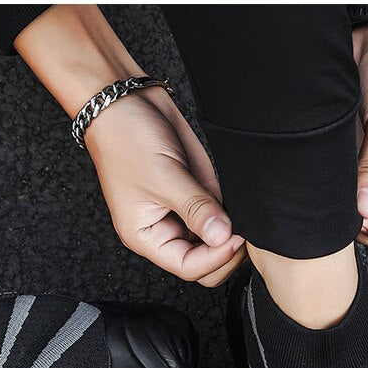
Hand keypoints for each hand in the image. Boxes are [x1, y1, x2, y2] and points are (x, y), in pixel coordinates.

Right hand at [84, 88, 245, 285]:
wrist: (125, 101)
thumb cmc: (126, 139)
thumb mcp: (164, 176)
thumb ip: (196, 208)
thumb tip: (223, 237)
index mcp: (146, 236)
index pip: (187, 266)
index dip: (214, 258)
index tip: (235, 238)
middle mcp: (164, 229)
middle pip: (202, 263)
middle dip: (225, 252)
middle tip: (243, 229)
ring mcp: (181, 212)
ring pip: (214, 240)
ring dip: (231, 232)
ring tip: (242, 213)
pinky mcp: (194, 193)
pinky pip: (218, 214)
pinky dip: (232, 212)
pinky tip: (238, 200)